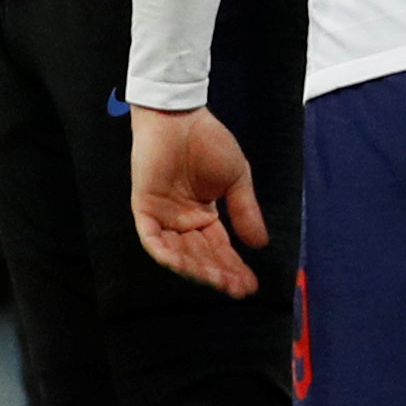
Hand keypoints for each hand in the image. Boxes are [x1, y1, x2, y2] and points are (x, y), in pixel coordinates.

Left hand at [130, 105, 269, 297]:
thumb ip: (245, 210)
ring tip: (218, 280)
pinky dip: (165, 253)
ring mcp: (162, 217)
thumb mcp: (236, 179)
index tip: (250, 285)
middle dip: (218, 273)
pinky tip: (183, 265)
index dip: (234, 267)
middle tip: (236, 288)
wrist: (181, 117)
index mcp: (203, 215)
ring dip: (196, 269)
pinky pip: (152, 240)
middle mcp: (182, 221)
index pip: (219, 249)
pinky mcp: (144, 209)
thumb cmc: (209, 142)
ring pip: (178, 253)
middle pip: (200, 256)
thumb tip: (261, 244)